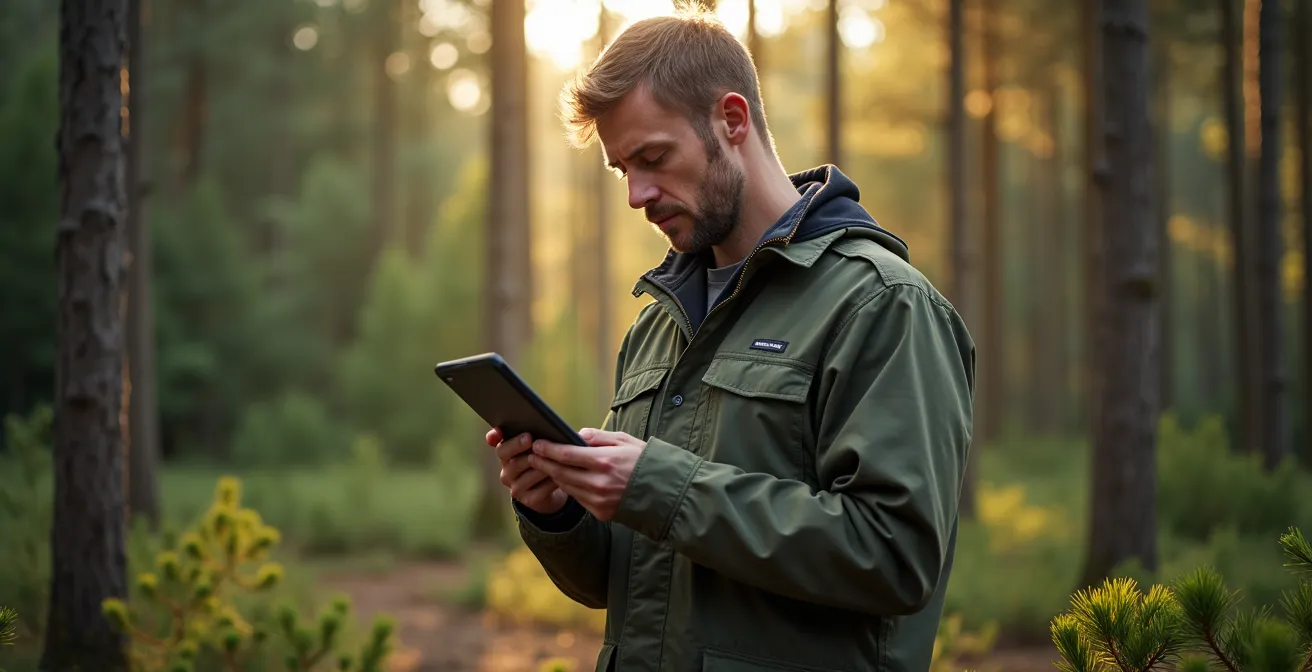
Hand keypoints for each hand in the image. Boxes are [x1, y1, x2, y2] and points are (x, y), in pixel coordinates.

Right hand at [487, 427, 567, 514]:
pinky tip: (560, 476)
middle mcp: (507, 471)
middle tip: (529, 439)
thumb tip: (561, 428)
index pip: (499, 446)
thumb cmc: (546, 461)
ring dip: (541, 465)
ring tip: (552, 457)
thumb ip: (540, 435)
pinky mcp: (528, 500)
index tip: (497, 433)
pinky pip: (540, 490)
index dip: (495, 438)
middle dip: (519, 447)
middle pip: (510, 459)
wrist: (552, 490)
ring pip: (527, 474)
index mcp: (508, 455)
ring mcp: (516, 487)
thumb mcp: (542, 447)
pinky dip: (550, 482)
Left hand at [528, 428, 645, 521]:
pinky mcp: (601, 512)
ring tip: (544, 466)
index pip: (566, 455)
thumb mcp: (624, 441)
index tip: (537, 444)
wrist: (664, 493)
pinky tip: (563, 479)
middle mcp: (599, 482)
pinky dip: (569, 487)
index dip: (548, 449)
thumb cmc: (644, 461)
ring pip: (566, 486)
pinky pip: (578, 498)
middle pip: (561, 472)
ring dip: (553, 475)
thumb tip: (577, 434)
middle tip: (532, 455)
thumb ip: (599, 437)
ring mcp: (599, 500)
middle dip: (544, 463)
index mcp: (604, 461)